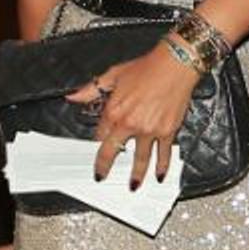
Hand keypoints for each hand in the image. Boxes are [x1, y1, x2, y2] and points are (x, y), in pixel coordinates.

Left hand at [67, 41, 199, 187]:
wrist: (175, 64)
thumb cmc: (147, 67)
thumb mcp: (113, 75)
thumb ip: (91, 89)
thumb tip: (73, 96)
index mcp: (115, 111)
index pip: (101, 134)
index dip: (99, 141)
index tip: (99, 148)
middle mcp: (131, 124)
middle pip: (114, 151)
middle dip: (106, 166)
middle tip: (102, 176)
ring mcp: (150, 130)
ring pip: (140, 159)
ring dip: (136, 175)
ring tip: (132, 185)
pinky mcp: (167, 131)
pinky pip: (163, 153)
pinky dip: (162, 166)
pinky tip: (159, 175)